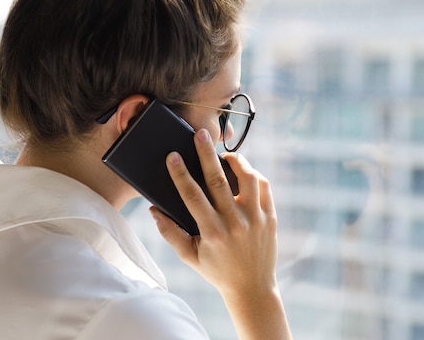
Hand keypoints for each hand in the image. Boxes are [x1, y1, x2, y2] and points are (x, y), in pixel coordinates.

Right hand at [150, 128, 277, 296]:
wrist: (252, 288)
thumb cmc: (216, 271)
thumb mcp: (189, 257)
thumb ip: (169, 233)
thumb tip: (153, 210)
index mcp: (212, 232)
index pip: (192, 196)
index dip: (180, 174)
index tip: (171, 156)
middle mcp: (235, 223)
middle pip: (218, 180)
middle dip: (207, 154)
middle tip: (201, 133)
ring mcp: (256, 219)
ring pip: (248, 179)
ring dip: (236, 162)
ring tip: (225, 155)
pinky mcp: (270, 218)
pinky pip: (264, 188)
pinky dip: (254, 176)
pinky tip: (244, 172)